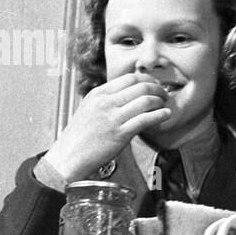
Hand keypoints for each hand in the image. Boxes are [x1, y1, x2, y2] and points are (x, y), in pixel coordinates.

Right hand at [42, 72, 171, 182]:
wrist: (69, 156)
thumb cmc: (80, 136)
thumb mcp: (89, 109)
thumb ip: (107, 100)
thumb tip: (127, 95)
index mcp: (98, 94)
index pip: (129, 78)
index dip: (146, 80)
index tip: (154, 85)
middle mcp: (106, 102)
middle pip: (140, 86)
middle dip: (157, 88)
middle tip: (164, 94)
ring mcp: (113, 118)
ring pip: (146, 101)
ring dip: (160, 101)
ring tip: (165, 105)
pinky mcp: (120, 134)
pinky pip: (146, 119)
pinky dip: (160, 115)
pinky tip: (166, 115)